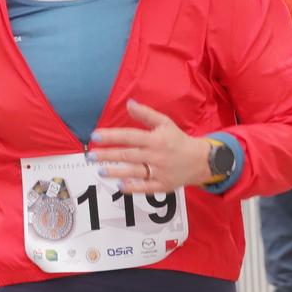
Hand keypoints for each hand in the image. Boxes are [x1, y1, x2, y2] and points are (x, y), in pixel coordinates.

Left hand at [88, 99, 212, 193]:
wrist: (200, 160)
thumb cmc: (178, 140)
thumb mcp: (165, 123)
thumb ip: (146, 114)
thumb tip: (129, 103)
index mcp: (156, 139)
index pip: (130, 136)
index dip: (112, 136)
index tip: (95, 136)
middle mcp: (157, 155)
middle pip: (128, 155)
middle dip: (108, 155)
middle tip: (91, 156)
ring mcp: (160, 172)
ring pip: (134, 172)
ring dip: (116, 172)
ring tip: (100, 171)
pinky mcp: (163, 185)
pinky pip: (145, 188)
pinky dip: (132, 187)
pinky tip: (119, 185)